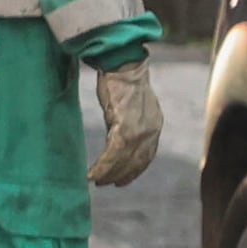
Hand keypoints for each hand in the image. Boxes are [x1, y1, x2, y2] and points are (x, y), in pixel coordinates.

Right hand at [89, 61, 163, 187]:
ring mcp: (139, 131)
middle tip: (106, 184)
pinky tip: (92, 173)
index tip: (123, 180)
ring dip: (109, 174)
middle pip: (136, 161)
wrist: (123, 64)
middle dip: (121, 175)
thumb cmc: (122, 78)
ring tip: (96, 181)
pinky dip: (102, 167)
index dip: (135, 170)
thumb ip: (129, 121)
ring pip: (123, 161)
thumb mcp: (130, 104)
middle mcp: (150, 131)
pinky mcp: (124, 128)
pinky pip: (112, 155)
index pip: (147, 155)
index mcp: (154, 124)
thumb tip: (118, 132)